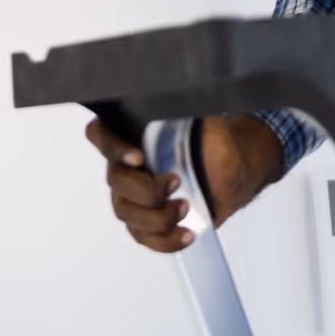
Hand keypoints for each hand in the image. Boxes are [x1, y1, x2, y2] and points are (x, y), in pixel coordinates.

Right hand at [86, 114, 284, 252]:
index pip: (102, 136)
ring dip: (156, 216)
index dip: (113, 147)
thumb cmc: (213, 141)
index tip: (139, 157)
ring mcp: (134, 196)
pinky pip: (144, 237)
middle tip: (176, 182)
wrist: (232, 171)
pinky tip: (187, 234)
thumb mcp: (204, 118)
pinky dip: (165, 240)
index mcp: (132, 134)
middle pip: (115, 181)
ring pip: (126, 212)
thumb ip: (189, 110)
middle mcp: (126, 165)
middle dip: (146, 188)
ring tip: (185, 208)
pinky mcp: (148, 222)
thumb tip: (191, 95)